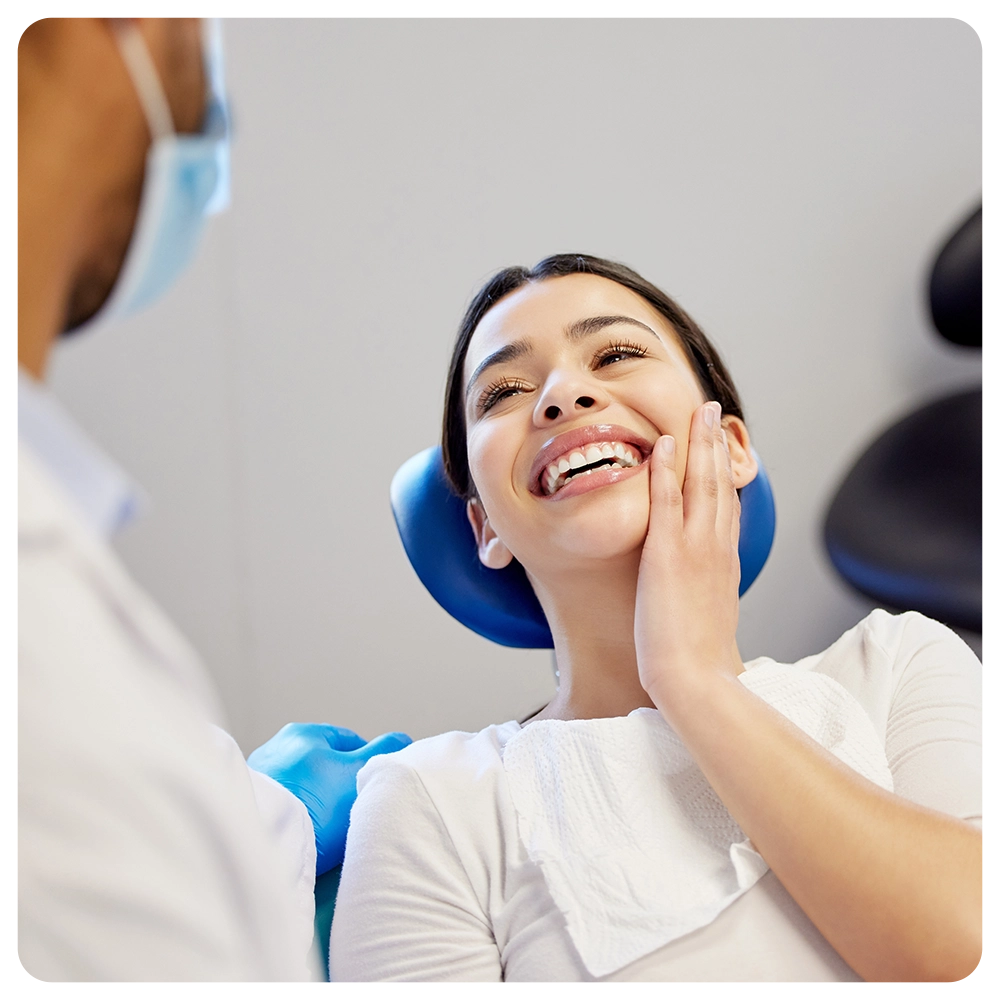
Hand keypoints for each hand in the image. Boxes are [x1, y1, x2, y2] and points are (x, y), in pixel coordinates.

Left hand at [248, 722, 411, 874]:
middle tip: (354, 810)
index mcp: (304, 733)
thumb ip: (383, 752)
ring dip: (318, 803)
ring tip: (329, 828)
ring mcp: (261, 780)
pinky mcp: (251, 807)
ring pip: (304, 789)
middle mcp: (276, 749)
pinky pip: (286, 808)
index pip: (349, 742)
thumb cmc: (313, 803)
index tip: (375, 787)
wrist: (264, 843)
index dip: (368, 764)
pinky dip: (298, 817)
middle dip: (340, 785)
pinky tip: (307, 835)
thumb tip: (402, 738)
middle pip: (324, 766)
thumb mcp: (359, 772)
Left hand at [634, 400, 741, 717]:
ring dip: (698, 443)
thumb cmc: (700, 661)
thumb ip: (709, 596)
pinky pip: (666, 501)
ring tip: (696, 412)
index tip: (721, 446)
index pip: (726, 506)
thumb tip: (705, 594)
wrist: (695, 679)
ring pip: (700, 482)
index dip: (724, 472)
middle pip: (720, 483)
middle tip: (713, 411)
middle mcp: (716, 548)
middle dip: (716, 444)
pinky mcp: (667, 555)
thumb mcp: (712, 619)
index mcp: (725, 562)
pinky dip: (665, 469)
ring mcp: (694, 548)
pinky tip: (662, 443)